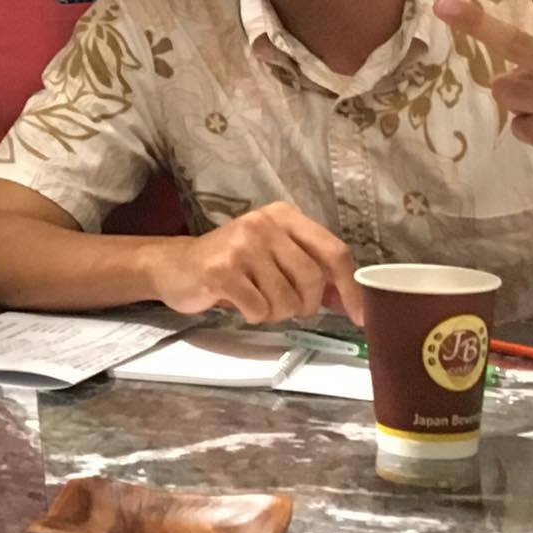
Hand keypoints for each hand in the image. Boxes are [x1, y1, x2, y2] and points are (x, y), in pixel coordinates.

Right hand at [146, 202, 363, 324]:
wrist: (174, 266)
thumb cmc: (231, 265)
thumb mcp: (274, 258)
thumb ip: (312, 274)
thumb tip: (354, 302)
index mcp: (284, 216)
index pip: (334, 251)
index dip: (350, 287)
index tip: (359, 316)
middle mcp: (264, 223)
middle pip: (312, 279)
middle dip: (304, 305)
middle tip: (287, 308)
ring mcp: (241, 244)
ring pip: (286, 299)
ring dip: (276, 313)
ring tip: (256, 300)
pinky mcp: (221, 269)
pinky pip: (259, 309)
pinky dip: (253, 315)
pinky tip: (238, 302)